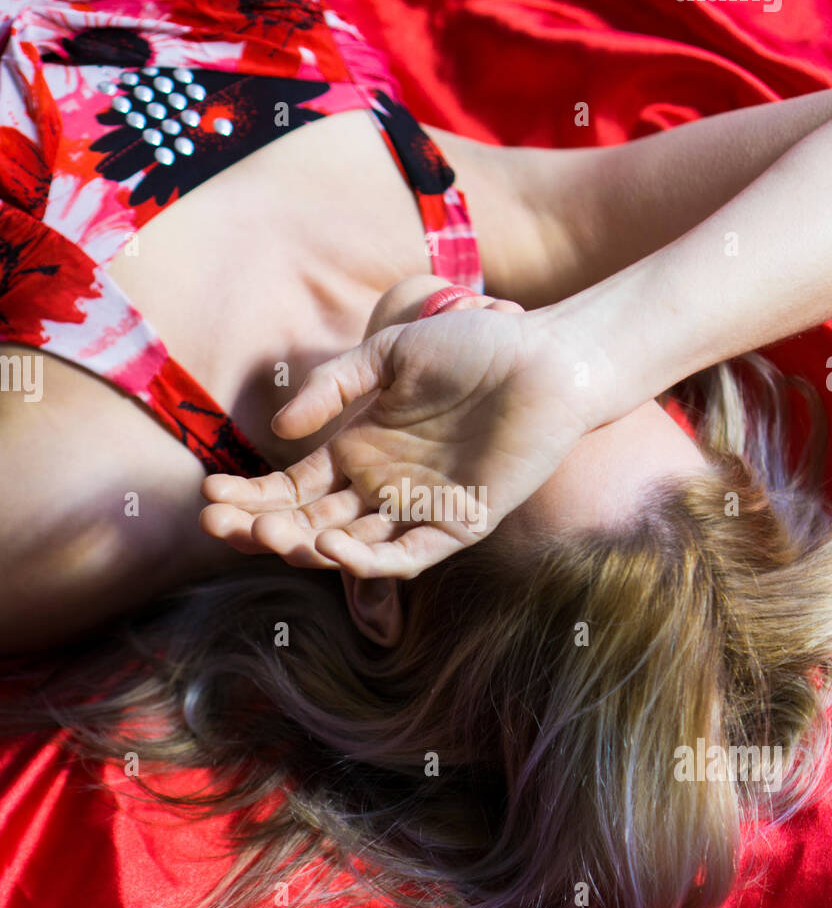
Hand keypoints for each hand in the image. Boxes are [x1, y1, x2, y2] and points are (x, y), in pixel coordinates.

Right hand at [200, 283, 597, 577]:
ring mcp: (420, 509)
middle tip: (218, 527)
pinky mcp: (461, 524)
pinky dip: (371, 560)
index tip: (209, 499)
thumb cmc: (473, 347)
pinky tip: (333, 547)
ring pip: (350, 546)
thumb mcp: (389, 354)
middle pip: (309, 523)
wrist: (546, 357)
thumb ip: (335, 386)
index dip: (251, 499)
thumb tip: (282, 429)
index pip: (292, 488)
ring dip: (306, 547)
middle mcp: (382, 487)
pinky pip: (409, 556)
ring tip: (268, 536)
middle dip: (261, 528)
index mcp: (359, 450)